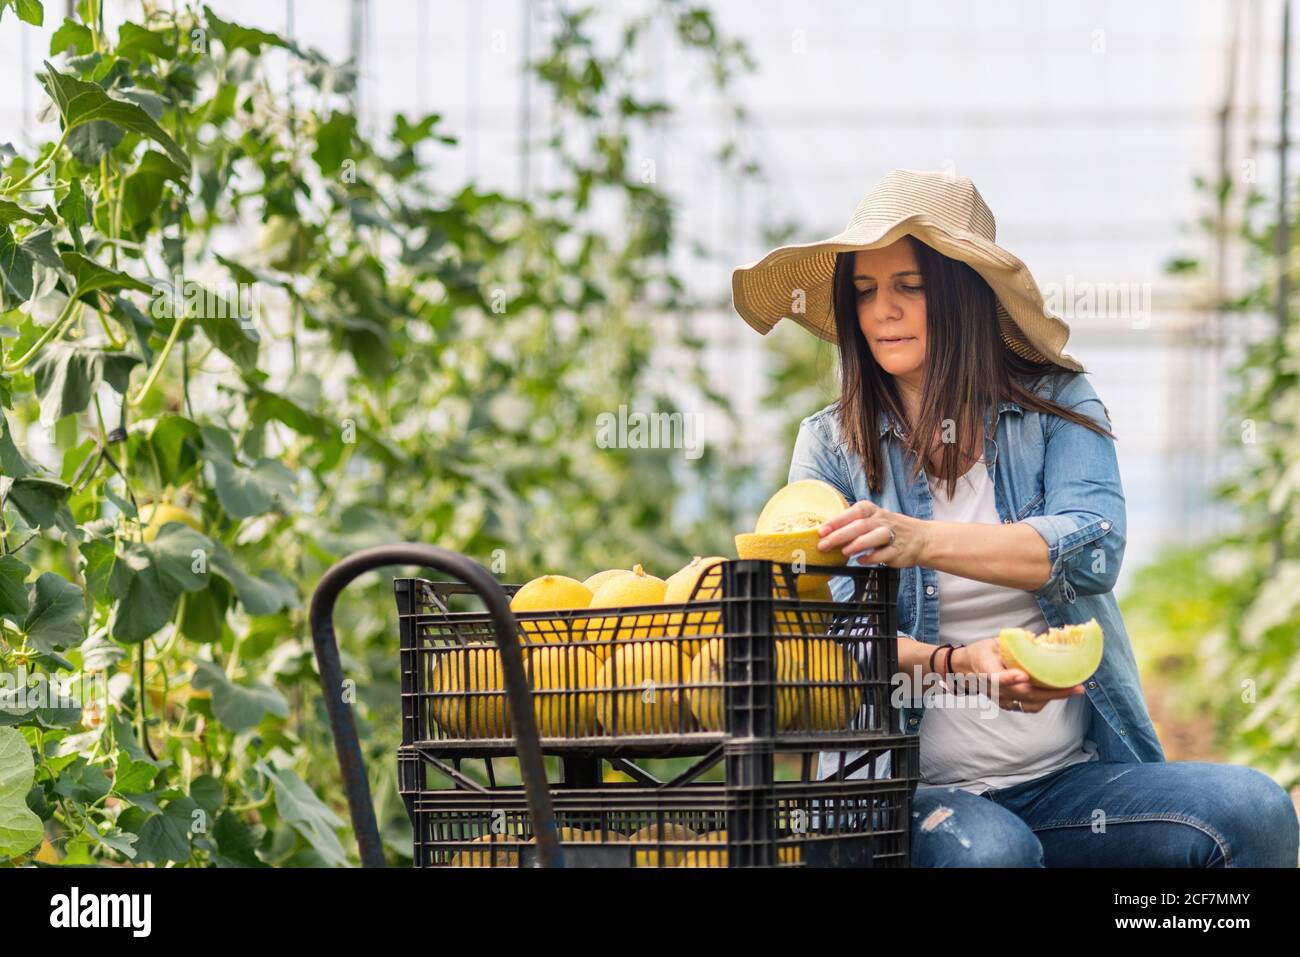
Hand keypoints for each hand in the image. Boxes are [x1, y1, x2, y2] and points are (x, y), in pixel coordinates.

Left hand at [816, 500, 927, 567]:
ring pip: (873, 537)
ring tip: (843, 552)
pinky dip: (871, 558)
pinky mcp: (898, 551)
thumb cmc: (891, 529)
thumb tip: (827, 533)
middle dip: (839, 535)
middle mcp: (882, 521)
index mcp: (873, 511)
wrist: (923, 539)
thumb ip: (853, 524)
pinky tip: (861, 560)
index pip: (853, 512)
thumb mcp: (874, 519)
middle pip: (859, 525)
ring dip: (857, 544)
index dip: (836, 521)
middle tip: (823, 544)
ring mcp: (892, 535)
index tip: (821, 530)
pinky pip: (883, 554)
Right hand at [958, 638, 1085, 712]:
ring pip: (1030, 702)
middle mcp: (994, 688)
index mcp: (986, 669)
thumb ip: (1014, 644)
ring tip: (1073, 689)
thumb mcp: (993, 643)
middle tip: (1075, 687)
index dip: (1009, 678)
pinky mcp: (1009, 704)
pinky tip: (1059, 691)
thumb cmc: (984, 653)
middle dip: (1051, 691)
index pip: (995, 677)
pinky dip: (1045, 700)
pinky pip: (1030, 706)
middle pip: (1023, 693)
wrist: (967, 670)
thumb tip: (1039, 639)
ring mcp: (1002, 698)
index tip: (1023, 676)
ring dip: (1053, 697)